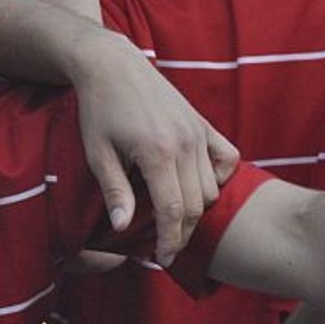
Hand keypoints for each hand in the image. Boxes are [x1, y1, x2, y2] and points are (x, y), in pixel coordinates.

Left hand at [71, 34, 240, 263]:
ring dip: (197, 209)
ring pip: (212, 188)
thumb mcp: (97, 152)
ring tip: (176, 218)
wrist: (113, 64)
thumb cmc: (99, 109)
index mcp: (157, 153)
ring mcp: (199, 133)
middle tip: (167, 246)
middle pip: (197, 205)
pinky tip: (199, 186)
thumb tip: (123, 228)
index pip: (174, 211)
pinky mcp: (204, 125)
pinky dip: (220, 178)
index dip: (170, 240)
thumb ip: (115, 191)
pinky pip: (227, 159)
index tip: (162, 258)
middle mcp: (185, 144)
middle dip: (183, 232)